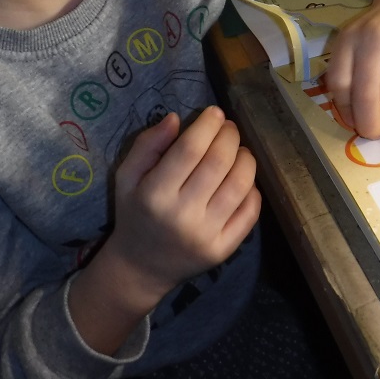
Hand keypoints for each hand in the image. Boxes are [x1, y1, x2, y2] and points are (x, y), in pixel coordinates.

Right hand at [111, 106, 259, 299]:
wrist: (141, 267)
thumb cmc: (135, 212)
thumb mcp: (126, 176)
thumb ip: (147, 144)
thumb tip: (176, 118)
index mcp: (155, 194)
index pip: (190, 149)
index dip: (207, 125)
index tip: (214, 112)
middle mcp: (183, 216)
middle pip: (219, 162)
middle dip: (229, 135)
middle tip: (227, 127)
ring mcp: (207, 235)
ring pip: (240, 184)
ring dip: (245, 157)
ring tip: (238, 149)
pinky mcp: (224, 249)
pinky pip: (250, 212)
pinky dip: (253, 188)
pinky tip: (241, 178)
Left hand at [324, 0, 379, 138]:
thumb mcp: (356, 41)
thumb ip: (351, 70)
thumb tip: (353, 116)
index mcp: (348, 41)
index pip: (339, 83)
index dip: (345, 109)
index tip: (354, 122)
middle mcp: (371, 39)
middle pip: (365, 93)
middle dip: (369, 123)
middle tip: (375, 134)